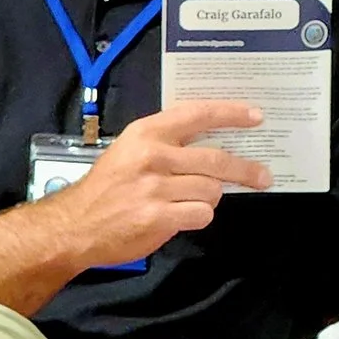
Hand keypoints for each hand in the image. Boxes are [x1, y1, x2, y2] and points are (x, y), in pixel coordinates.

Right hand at [41, 101, 270, 270]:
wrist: (74, 225)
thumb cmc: (107, 187)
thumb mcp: (131, 151)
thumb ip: (168, 143)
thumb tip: (215, 143)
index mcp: (147, 132)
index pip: (198, 114)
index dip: (231, 114)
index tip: (257, 116)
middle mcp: (153, 155)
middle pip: (216, 158)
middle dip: (245, 169)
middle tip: (263, 176)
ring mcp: (155, 187)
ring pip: (211, 190)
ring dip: (208, 198)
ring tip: (188, 201)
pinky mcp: (158, 216)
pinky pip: (201, 214)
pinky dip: (198, 217)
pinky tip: (180, 216)